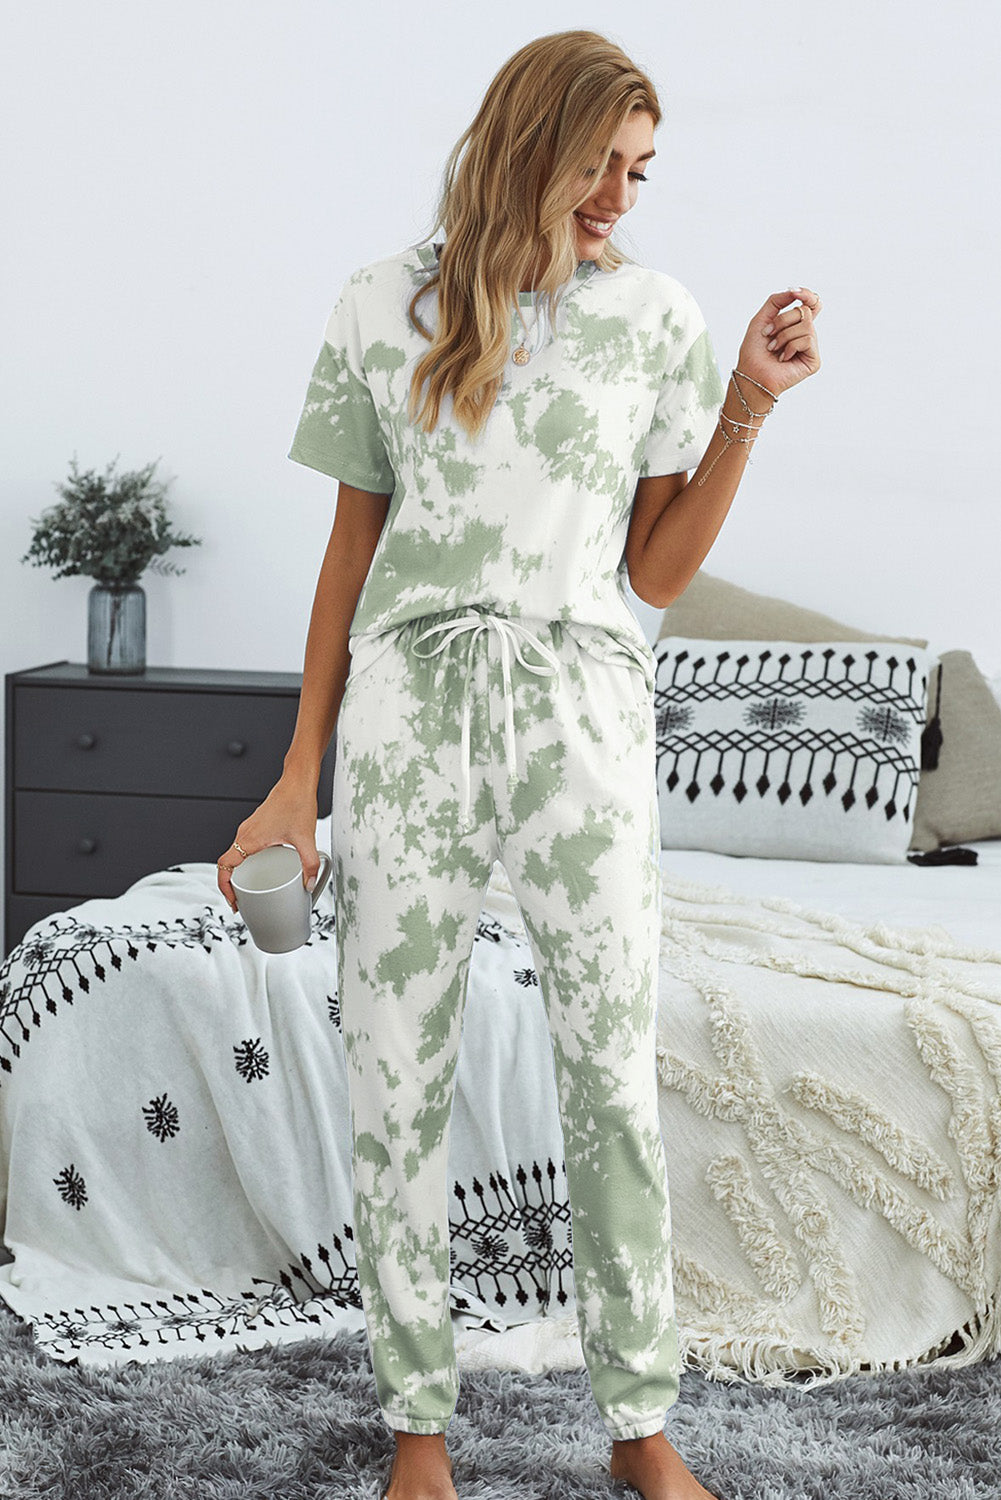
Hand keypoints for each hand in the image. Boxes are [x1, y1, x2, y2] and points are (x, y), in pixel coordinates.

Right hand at [215, 776, 320, 913]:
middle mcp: (245, 833)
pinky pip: (245, 848)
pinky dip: (248, 862)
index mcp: (249, 838)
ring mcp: (249, 829)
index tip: (232, 900)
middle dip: (231, 885)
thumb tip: (308, 883)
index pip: (224, 866)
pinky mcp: (257, 826)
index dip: (224, 886)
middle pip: (228, 864)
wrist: (297, 781)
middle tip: (241, 901)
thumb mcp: (306, 838)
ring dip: (239, 873)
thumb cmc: (297, 801)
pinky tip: (264, 868)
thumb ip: (309, 863)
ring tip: (251, 888)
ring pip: (236, 855)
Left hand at [735, 286, 821, 401]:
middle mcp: (806, 334)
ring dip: (783, 335)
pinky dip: (790, 347)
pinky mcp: (814, 360)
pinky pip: (807, 340)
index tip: (794, 292)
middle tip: (768, 335)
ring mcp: (811, 347)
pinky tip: (783, 358)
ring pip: (806, 324)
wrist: (751, 374)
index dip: (806, 295)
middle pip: (805, 311)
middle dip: (782, 320)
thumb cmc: (754, 351)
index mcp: (796, 324)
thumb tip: (795, 291)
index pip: (811, 303)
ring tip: (774, 349)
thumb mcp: (762, 319)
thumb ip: (776, 301)